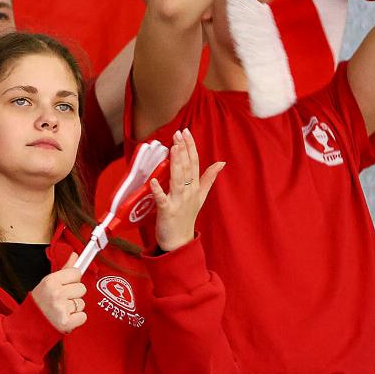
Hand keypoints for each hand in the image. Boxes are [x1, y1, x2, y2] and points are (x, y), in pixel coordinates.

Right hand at [30, 264, 87, 334]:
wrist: (30, 323)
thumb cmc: (40, 301)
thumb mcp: (49, 282)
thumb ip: (65, 269)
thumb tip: (75, 255)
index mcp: (51, 281)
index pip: (76, 273)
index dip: (72, 279)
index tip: (66, 284)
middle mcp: (56, 294)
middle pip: (82, 288)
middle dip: (74, 294)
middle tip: (62, 299)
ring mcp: (61, 309)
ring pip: (82, 303)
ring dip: (74, 307)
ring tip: (62, 309)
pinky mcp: (66, 323)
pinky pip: (83, 317)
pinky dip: (76, 319)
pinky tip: (66, 317)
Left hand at [148, 129, 224, 252]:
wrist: (180, 241)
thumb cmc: (187, 216)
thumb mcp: (201, 195)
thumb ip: (209, 178)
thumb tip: (221, 162)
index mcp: (195, 187)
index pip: (194, 163)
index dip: (190, 147)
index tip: (186, 132)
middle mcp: (189, 192)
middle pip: (187, 168)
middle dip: (183, 150)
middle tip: (179, 133)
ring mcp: (178, 202)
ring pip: (178, 180)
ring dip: (176, 164)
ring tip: (173, 148)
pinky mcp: (167, 212)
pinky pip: (162, 200)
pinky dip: (158, 191)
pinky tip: (153, 181)